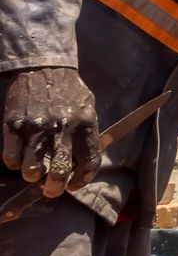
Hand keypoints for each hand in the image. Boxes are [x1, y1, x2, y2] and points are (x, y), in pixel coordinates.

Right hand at [0, 68, 99, 197]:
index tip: (74, 184)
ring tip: (34, 171)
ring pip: (31, 169)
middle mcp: (61, 127)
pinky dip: (15, 163)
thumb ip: (88, 134)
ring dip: (33, 175)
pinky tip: (20, 157)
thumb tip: (85, 162)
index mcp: (84, 123)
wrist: (43, 66)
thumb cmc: (68, 90)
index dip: (82, 180)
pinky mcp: (14, 125)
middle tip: (52, 189)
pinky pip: (11, 158)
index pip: (89, 162)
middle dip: (55, 188)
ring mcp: (36, 127)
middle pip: (59, 171)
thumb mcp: (87, 107)